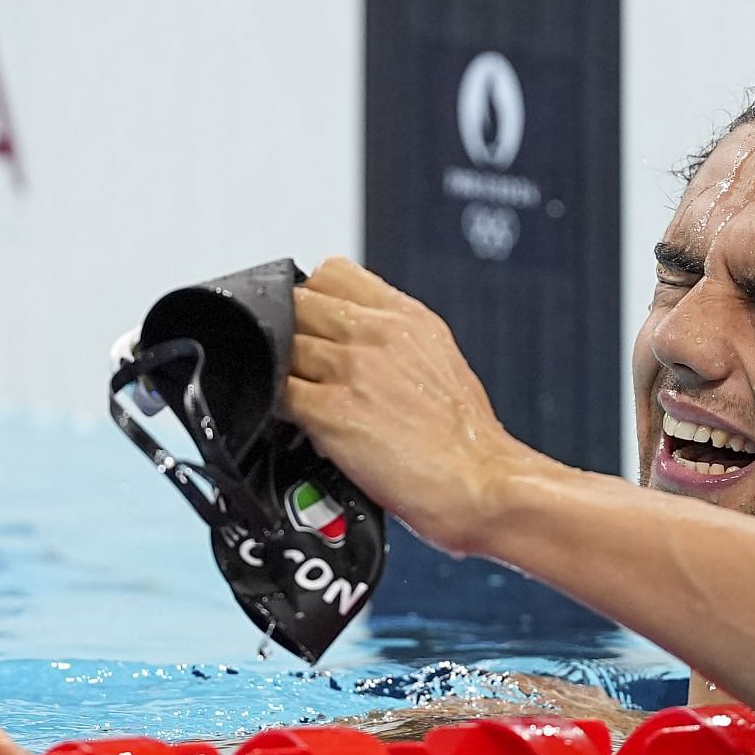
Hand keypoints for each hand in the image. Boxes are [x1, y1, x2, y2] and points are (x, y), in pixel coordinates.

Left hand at [279, 257, 543, 555]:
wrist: (482, 483)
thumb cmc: (467, 440)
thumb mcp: (440, 363)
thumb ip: (395, 341)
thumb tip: (355, 343)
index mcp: (407, 317)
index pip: (332, 271)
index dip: (314, 298)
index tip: (315, 326)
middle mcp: (378, 333)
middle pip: (296, 302)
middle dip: (290, 332)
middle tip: (301, 367)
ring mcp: (352, 369)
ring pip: (279, 344)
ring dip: (279, 371)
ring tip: (300, 400)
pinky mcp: (332, 411)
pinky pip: (275, 391)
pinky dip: (272, 405)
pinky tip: (294, 425)